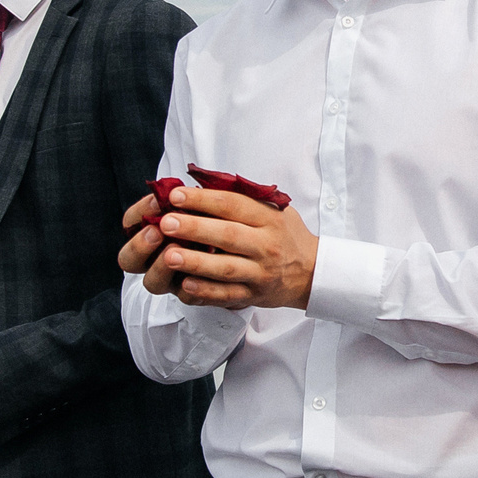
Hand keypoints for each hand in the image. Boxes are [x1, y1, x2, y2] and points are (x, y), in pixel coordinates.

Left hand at [117, 185, 316, 310]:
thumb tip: (203, 182)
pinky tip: (184, 284)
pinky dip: (206, 291)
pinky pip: (228, 295)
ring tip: (168, 255)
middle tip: (166, 222)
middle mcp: (266, 246)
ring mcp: (260, 273)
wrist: (311, 272)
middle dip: (195, 228)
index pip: (233, 205)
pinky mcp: (254, 295)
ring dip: (195, 262)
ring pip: (226, 268)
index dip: (203, 199)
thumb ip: (244, 199)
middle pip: (228, 235)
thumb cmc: (284, 234)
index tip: (176, 195)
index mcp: (268, 220)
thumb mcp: (274, 210)